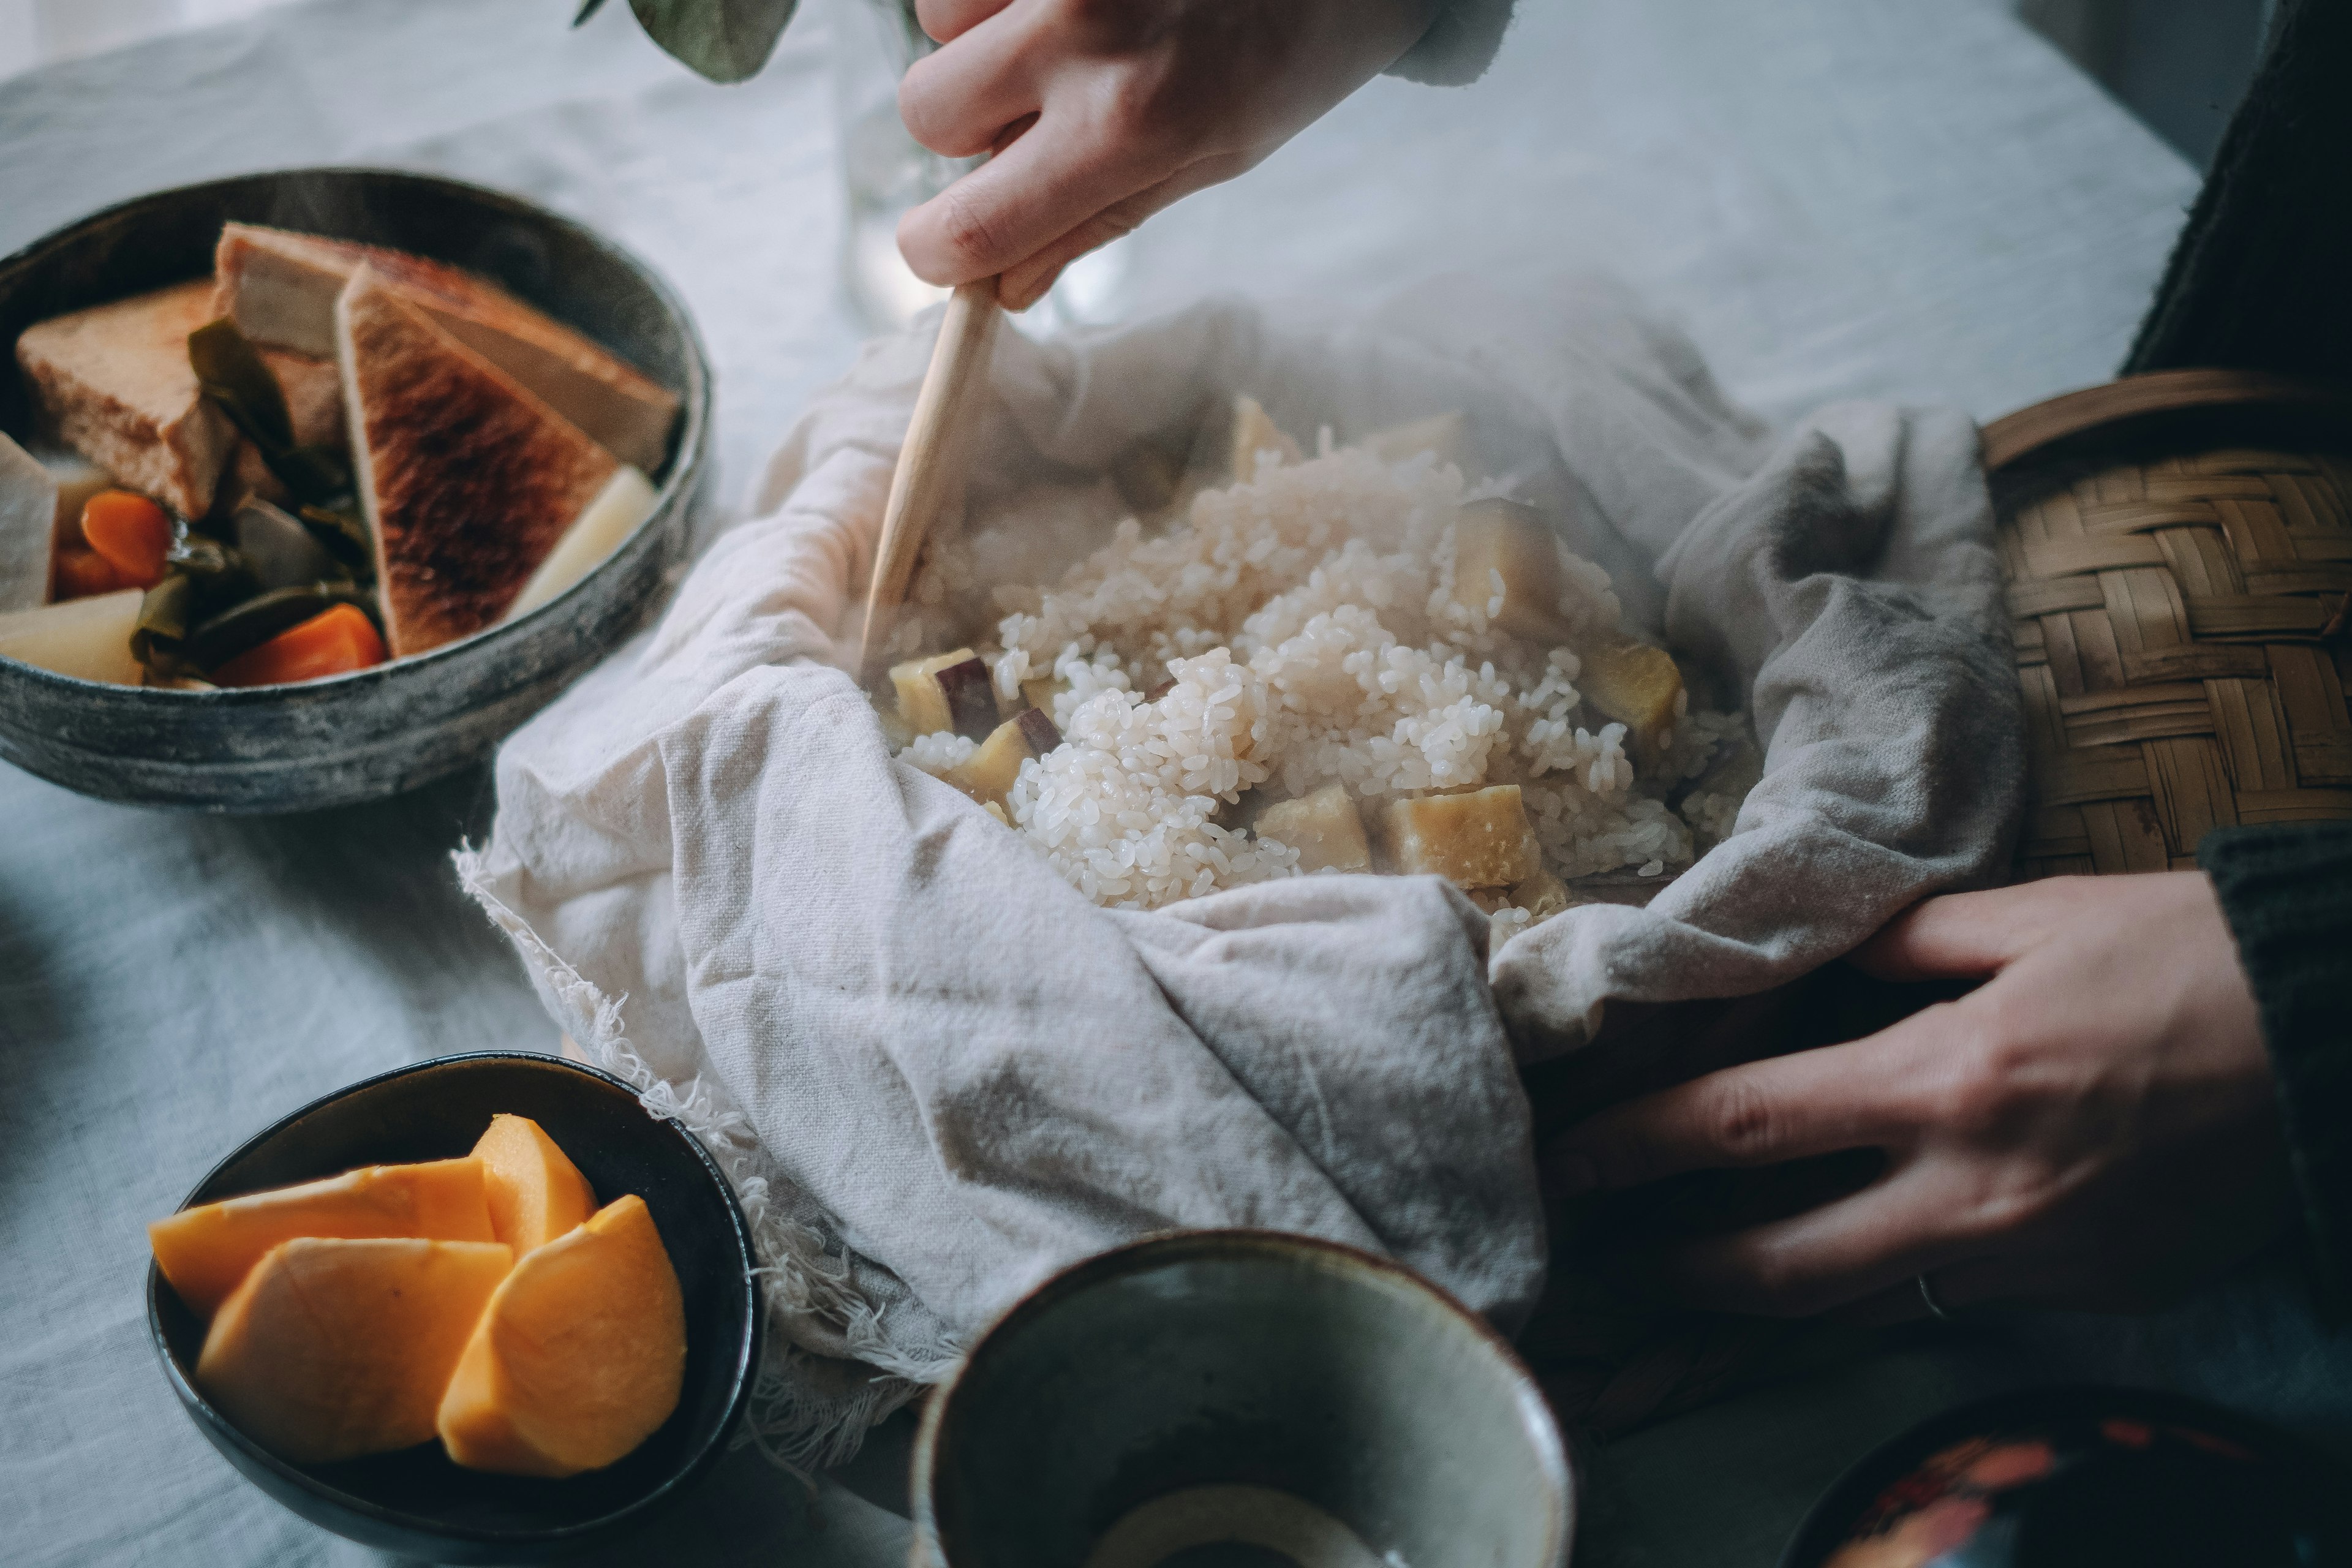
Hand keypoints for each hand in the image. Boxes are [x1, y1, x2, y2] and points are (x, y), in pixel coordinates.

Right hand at [896, 0, 1438, 308]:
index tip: (942, 248)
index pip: (969, 227)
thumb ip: (1098, 219)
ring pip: (935, 24)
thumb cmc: (1294, 50)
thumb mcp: (1216, 155)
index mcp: (1131, 127)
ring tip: (1076, 25)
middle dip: (967, 125)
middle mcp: (1084, 34)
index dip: (936, 252)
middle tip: (1038, 109)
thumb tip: (1004, 287)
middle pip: (928, 114)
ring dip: (984, 35)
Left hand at [1543, 874, 2293, 1320]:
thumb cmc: (2186, 956)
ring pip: (1862, 1301)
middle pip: (1778, 1266)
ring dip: (1772, 1294)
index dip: (1635, 1148)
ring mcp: (2032, 1259)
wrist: (2340, 1041)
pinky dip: (1892, 1280)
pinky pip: (1953, 1299)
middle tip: (1614, 1256)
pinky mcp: (2086, 1295)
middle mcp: (1974, 1191)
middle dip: (1678, 1269)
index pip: (1743, 1126)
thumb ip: (1903, 943)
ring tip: (1702, 1274)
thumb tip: (1808, 956)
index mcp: (1944, 1079)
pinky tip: (1861, 1251)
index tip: (1565, 1161)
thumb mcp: (2032, 916)